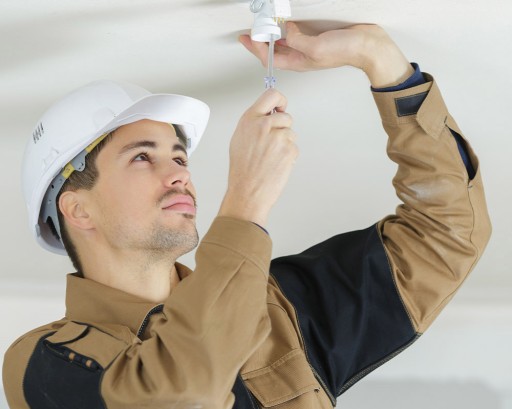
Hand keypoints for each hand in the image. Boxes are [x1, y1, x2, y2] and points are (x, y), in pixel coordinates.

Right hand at [218, 89, 297, 226]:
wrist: (247, 191)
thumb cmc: (242, 170)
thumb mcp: (240, 139)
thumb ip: (254, 123)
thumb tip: (267, 115)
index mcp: (250, 119)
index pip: (271, 95)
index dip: (280, 100)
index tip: (281, 107)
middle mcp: (264, 125)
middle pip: (286, 116)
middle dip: (283, 128)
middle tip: (273, 143)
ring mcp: (278, 137)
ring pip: (291, 133)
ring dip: (285, 144)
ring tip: (271, 157)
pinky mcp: (289, 150)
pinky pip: (294, 148)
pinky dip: (288, 156)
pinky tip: (276, 164)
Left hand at [239, 22, 413, 87]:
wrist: (368, 46)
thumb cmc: (345, 51)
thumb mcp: (316, 47)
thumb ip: (297, 40)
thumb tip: (285, 30)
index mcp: (299, 62)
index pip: (270, 58)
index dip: (255, 48)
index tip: (245, 37)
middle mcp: (301, 55)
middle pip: (274, 51)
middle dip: (259, 42)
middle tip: (247, 32)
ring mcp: (308, 46)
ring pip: (283, 42)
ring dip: (271, 35)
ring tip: (261, 27)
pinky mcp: (316, 37)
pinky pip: (295, 33)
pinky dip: (285, 28)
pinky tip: (282, 22)